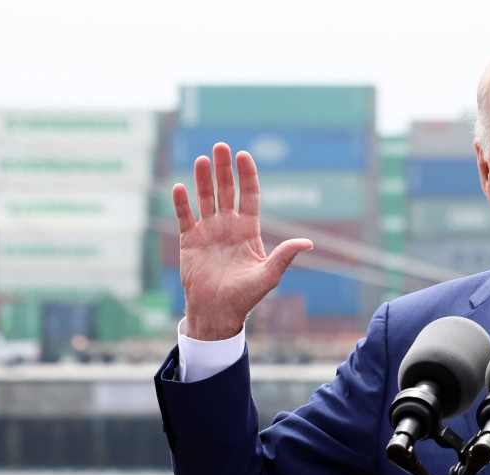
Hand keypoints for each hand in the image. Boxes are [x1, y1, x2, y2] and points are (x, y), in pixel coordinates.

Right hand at [173, 143, 312, 339]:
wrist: (217, 312)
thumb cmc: (245, 296)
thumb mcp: (268, 275)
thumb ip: (284, 256)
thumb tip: (309, 243)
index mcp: (248, 230)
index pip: (248, 196)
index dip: (246, 176)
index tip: (243, 156)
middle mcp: (228, 226)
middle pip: (226, 190)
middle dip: (224, 169)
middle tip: (221, 146)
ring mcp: (208, 232)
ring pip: (205, 198)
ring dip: (203, 179)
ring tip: (203, 159)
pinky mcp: (189, 241)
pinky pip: (185, 217)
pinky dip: (181, 203)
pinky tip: (180, 187)